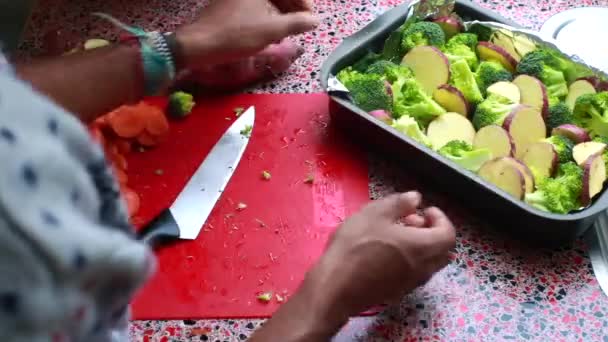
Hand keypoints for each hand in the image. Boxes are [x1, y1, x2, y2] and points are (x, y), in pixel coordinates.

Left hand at [175, 0, 317, 68]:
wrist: (199, 44)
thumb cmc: (236, 35)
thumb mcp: (272, 30)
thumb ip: (297, 23)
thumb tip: (315, 20)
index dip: (304, 3)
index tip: (311, 19)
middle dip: (292, 7)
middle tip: (302, 24)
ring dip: (280, 11)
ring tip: (288, 29)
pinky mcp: (228, 2)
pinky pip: (254, 3)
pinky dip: (266, 13)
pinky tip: (270, 29)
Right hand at [305, 192, 455, 327]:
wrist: (335, 287)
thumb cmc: (355, 246)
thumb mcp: (374, 214)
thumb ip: (399, 203)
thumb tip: (416, 198)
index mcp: (423, 247)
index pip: (448, 234)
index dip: (441, 219)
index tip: (424, 210)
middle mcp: (423, 268)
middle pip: (443, 251)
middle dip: (432, 233)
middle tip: (412, 221)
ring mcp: (411, 283)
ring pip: (429, 263)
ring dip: (421, 247)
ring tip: (395, 235)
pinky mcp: (397, 292)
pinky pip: (415, 273)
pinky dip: (410, 259)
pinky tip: (385, 252)